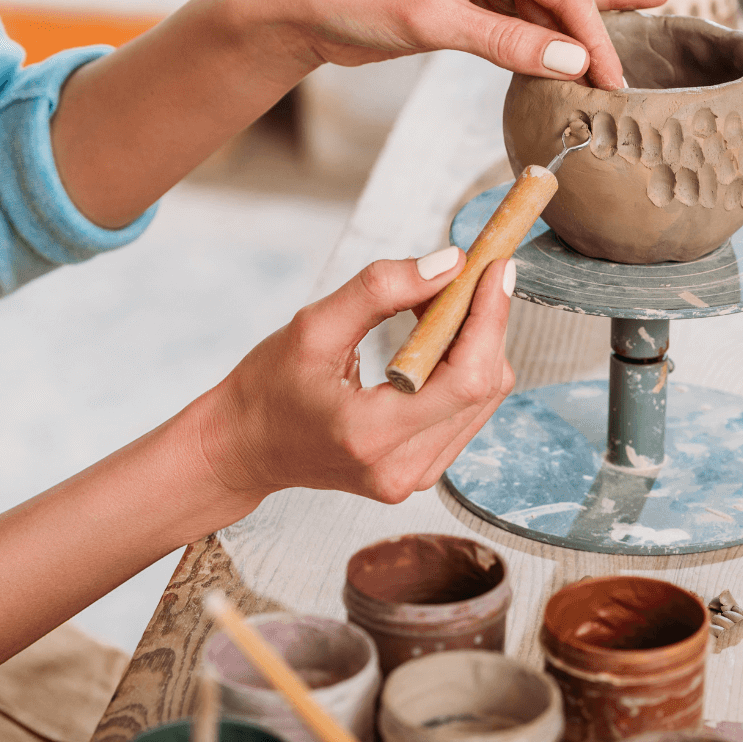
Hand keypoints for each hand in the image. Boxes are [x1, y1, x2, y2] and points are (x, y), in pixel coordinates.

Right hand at [198, 248, 514, 504]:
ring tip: (438, 308)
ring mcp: (416, 477)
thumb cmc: (269, 388)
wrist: (246, 447)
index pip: (466, 379)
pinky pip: (468, 412)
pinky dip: (463, 369)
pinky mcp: (422, 473)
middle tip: (466, 277)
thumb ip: (380, 290)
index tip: (496, 268)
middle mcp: (402, 468)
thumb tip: (449, 264)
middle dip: (485, 323)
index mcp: (371, 435)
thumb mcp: (313, 327)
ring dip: (476, 343)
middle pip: (484, 386)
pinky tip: (434, 342)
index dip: (490, 319)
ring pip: (484, 399)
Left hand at [246, 0, 667, 89]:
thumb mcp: (437, 22)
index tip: (614, 81)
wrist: (304, 3)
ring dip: (571, 48)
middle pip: (561, 1)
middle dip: (592, 42)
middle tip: (629, 81)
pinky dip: (542, 49)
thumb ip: (508, 43)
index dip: (593, 40)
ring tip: (618, 73)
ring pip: (544, 17)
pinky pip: (520, 26)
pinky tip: (576, 61)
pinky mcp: (470, 0)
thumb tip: (573, 63)